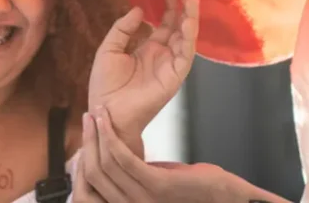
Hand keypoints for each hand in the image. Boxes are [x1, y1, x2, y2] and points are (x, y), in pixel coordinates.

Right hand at [73, 108, 224, 202]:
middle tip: (86, 117)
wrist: (225, 199)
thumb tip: (117, 156)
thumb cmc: (194, 189)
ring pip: (106, 165)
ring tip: (96, 114)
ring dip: (98, 135)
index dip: (83, 159)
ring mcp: (144, 200)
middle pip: (94, 175)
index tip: (85, 136)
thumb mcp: (157, 182)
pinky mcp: (158, 186)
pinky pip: (126, 160)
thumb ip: (137, 175)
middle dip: (88, 141)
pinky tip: (109, 122)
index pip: (91, 187)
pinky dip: (112, 137)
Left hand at [88, 0, 199, 152]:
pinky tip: (188, 21)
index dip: (168, 7)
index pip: (164, 24)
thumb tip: (140, 10)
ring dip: (190, 18)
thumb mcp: (109, 48)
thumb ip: (123, 28)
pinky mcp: (174, 76)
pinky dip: (189, 37)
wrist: (105, 111)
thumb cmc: (104, 85)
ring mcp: (170, 65)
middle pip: (178, 28)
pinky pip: (186, 54)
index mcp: (148, 49)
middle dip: (183, 8)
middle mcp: (162, 55)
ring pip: (186, 38)